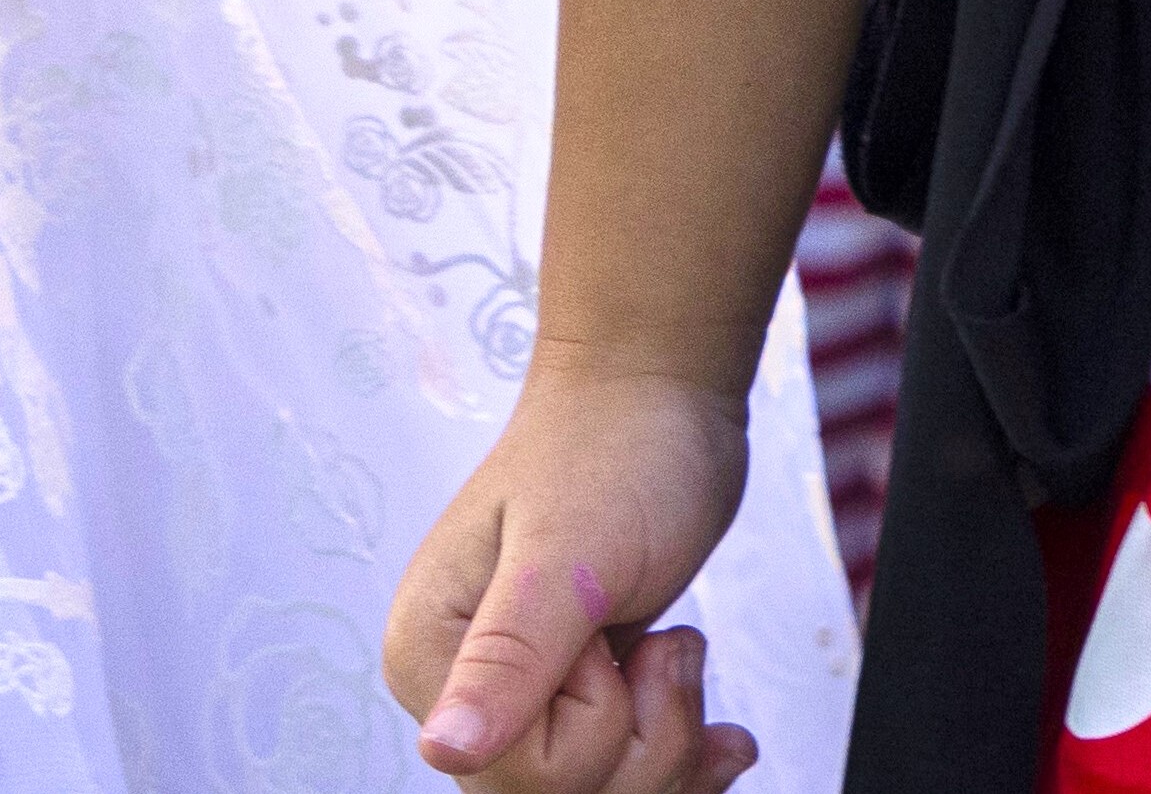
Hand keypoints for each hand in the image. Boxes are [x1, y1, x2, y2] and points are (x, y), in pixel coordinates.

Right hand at [386, 361, 761, 790]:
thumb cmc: (615, 449)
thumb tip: (443, 749)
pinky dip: (684, 757)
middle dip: (641, 744)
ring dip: (668, 739)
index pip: (513, 777)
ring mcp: (518, 694)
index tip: (608, 640)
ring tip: (679, 653)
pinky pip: (624, 775)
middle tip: (665, 647)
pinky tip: (720, 732)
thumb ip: (509, 658)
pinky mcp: (573, 693)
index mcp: (429, 653)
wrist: (659, 396)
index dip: (593, 724)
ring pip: (600, 793)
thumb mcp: (569, 556)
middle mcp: (460, 686)